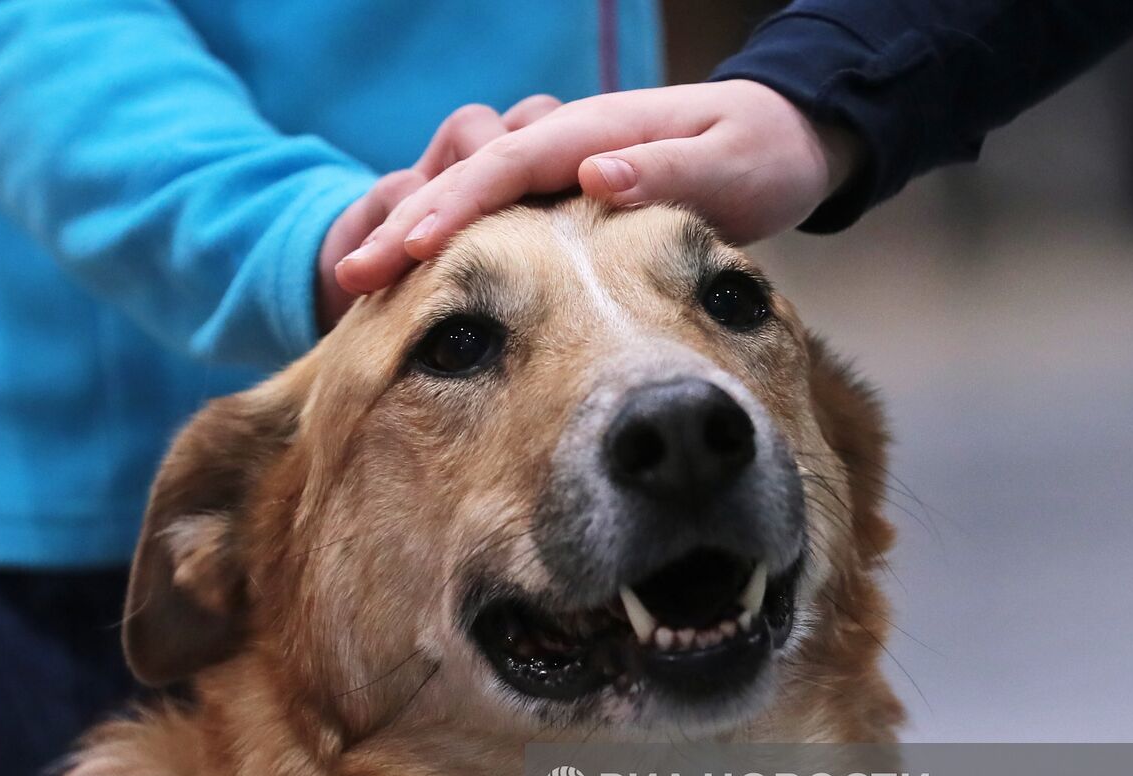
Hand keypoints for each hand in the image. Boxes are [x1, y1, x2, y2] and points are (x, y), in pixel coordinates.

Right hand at [332, 81, 861, 297]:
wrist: (782, 138)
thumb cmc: (762, 153)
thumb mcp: (731, 162)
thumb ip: (667, 169)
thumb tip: (595, 175)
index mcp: (596, 132)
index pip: (509, 165)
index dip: (456, 205)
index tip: (410, 249)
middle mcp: (566, 144)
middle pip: (468, 179)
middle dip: (406, 223)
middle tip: (350, 278)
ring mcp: (559, 170)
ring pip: (468, 197)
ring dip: (412, 235)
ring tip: (360, 286)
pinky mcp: (562, 197)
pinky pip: (492, 219)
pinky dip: (448, 246)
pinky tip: (420, 286)